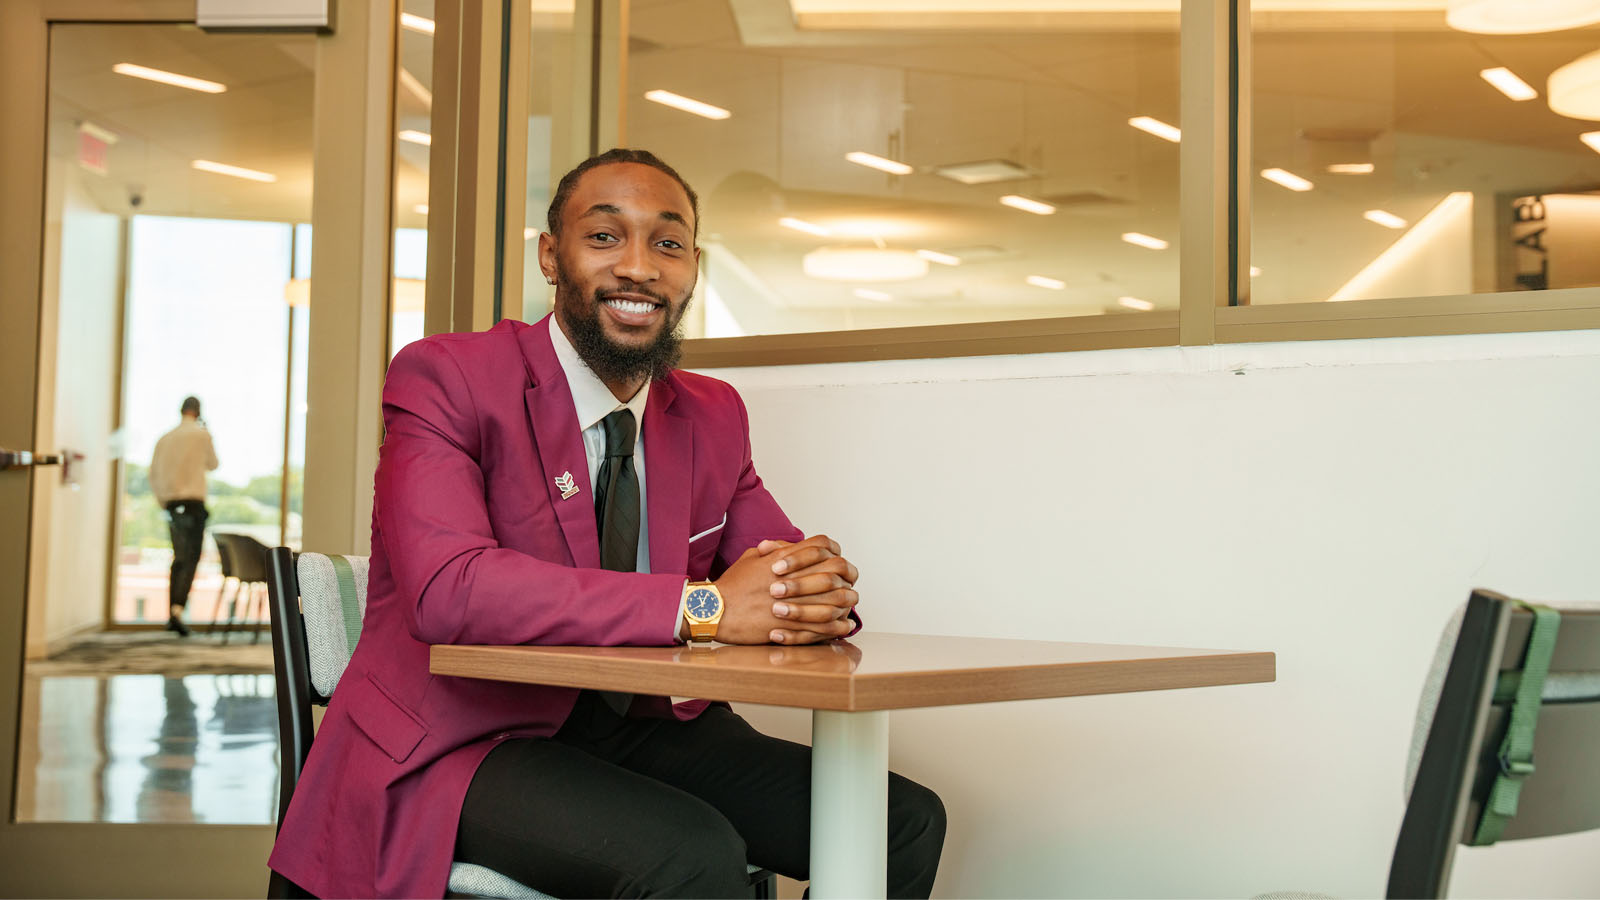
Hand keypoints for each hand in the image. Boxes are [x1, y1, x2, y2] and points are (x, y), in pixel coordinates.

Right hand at [706, 535, 857, 644]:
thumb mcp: (751, 558)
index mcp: (783, 558)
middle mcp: (792, 577)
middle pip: (834, 569)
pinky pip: (823, 625)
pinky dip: (837, 626)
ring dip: (846, 601)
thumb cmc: (731, 585)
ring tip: (851, 605)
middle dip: (846, 575)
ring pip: (833, 599)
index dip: (834, 552)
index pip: (821, 545)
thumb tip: (787, 546)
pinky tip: (843, 625)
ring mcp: (792, 601)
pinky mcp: (789, 625)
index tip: (838, 561)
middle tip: (850, 582)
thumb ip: (774, 550)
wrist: (713, 610)